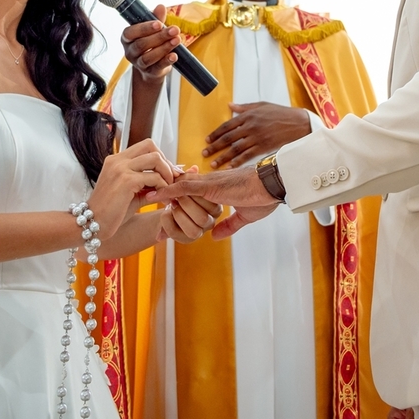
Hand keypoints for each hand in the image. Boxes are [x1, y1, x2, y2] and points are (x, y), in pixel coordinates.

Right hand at [87, 139, 174, 240]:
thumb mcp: (132, 193)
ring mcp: (121, 168)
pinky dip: (163, 187)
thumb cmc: (111, 212)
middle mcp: (117, 160)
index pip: (145, 146)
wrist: (92, 225)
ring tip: (168, 190)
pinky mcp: (126, 181)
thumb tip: (170, 179)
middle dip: (166, 162)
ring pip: (155, 158)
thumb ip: (148, 184)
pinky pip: (154, 177)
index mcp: (116, 160)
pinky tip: (161, 199)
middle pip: (151, 145)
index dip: (161, 158)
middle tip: (171, 180)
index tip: (169, 174)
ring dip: (167, 174)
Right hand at [121, 4, 180, 83]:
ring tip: (176, 40)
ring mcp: (139, 64)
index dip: (144, 28)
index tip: (159, 24)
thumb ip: (156, 18)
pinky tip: (174, 55)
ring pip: (148, 57)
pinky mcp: (150, 72)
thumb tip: (160, 7)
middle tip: (174, 30)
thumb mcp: (153, 29)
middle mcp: (130, 52)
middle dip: (159, 36)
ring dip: (164, 48)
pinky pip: (157, 67)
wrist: (153, 66)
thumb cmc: (151, 42)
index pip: (130, 33)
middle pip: (141, 45)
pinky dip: (166, 61)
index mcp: (127, 38)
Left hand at [147, 167, 279, 239]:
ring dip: (163, 197)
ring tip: (146, 201)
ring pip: (177, 188)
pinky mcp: (209, 186)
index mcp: (215, 189)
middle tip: (146, 201)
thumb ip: (228, 225)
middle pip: (178, 188)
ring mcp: (207, 183)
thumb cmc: (263, 198)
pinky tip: (154, 196)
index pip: (189, 191)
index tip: (160, 206)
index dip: (174, 198)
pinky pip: (183, 188)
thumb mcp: (243, 217)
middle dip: (162, 197)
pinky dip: (168, 192)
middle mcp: (208, 183)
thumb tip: (215, 235)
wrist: (273, 186)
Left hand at [203, 102, 312, 168]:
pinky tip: (230, 167)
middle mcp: (250, 126)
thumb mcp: (261, 105)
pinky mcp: (264, 146)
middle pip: (228, 138)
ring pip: (235, 148)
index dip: (215, 133)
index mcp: (248, 115)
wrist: (298, 123)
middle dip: (215, 146)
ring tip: (214, 163)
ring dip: (223, 157)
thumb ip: (244, 107)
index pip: (227, 125)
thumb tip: (230, 105)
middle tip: (205, 153)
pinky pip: (247, 155)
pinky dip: (238, 162)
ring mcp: (257, 137)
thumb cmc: (281, 113)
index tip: (207, 140)